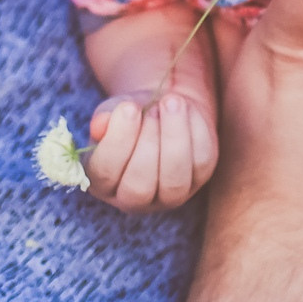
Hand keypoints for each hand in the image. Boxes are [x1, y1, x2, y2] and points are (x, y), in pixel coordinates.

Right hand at [85, 89, 217, 211]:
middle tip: (152, 109)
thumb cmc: (131, 115)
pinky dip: (196, 130)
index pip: (105, 172)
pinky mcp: (199, 179)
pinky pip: (202, 161)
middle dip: (148, 143)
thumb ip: (105, 118)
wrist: (162, 110)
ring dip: (175, 137)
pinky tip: (187, 107)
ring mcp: (169, 195)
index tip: (129, 107)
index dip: (118, 140)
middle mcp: (133, 199)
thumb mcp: (112, 112)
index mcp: (102, 183)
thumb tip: (101, 125)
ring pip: (175, 181)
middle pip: (139, 187)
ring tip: (171, 102)